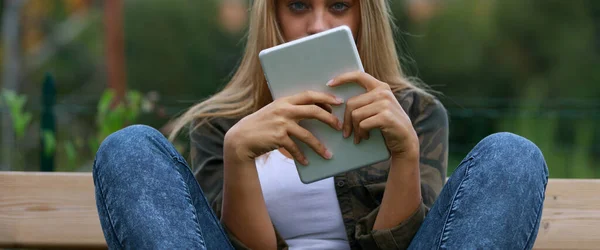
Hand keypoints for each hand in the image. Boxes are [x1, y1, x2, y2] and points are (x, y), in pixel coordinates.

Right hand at [224, 91, 343, 164]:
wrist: (241, 138)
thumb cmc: (261, 125)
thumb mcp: (274, 111)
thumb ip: (290, 110)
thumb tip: (314, 111)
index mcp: (285, 101)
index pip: (309, 95)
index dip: (326, 97)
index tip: (339, 101)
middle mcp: (284, 110)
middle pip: (313, 111)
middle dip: (329, 119)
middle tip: (339, 126)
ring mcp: (281, 124)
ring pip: (307, 135)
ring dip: (319, 146)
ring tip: (328, 154)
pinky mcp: (278, 138)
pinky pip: (296, 148)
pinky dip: (302, 157)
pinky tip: (307, 162)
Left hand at [327, 71, 418, 157]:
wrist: (405, 140)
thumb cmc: (387, 125)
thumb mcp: (378, 107)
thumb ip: (365, 100)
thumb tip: (339, 101)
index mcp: (380, 87)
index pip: (359, 75)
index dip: (343, 78)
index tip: (329, 84)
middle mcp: (383, 92)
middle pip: (351, 103)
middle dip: (346, 120)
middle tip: (346, 132)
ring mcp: (386, 103)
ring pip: (356, 115)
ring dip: (355, 129)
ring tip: (358, 136)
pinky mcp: (386, 116)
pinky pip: (363, 124)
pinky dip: (361, 133)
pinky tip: (365, 137)